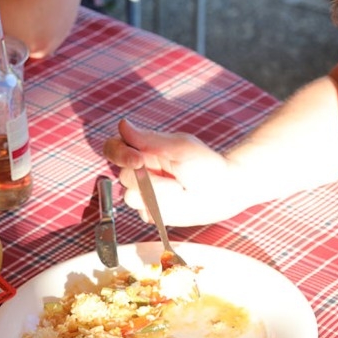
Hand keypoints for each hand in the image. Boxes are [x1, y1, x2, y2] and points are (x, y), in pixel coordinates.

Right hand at [102, 119, 244, 226]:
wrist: (222, 192)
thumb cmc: (205, 165)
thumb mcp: (179, 147)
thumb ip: (149, 139)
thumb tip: (122, 124)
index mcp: (143, 149)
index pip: (114, 147)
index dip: (120, 154)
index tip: (138, 160)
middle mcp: (140, 170)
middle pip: (122, 175)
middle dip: (146, 179)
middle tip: (172, 179)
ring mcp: (144, 192)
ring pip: (130, 197)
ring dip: (156, 195)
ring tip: (178, 189)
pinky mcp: (150, 210)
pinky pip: (143, 213)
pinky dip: (160, 209)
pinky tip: (176, 203)